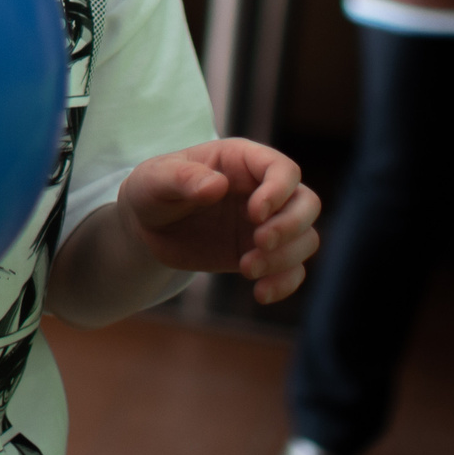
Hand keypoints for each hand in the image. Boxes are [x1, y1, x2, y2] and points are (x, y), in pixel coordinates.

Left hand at [120, 139, 320, 304]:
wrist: (146, 229)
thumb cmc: (151, 191)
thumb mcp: (155, 179)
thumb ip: (182, 178)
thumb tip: (216, 186)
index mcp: (241, 161)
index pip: (283, 170)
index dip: (279, 192)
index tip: (255, 214)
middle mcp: (261, 190)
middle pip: (307, 203)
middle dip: (291, 226)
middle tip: (258, 242)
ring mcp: (266, 223)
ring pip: (306, 238)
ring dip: (285, 258)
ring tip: (246, 269)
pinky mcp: (261, 254)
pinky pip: (293, 270)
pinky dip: (285, 283)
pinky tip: (260, 293)